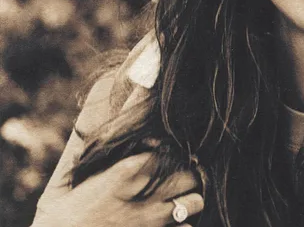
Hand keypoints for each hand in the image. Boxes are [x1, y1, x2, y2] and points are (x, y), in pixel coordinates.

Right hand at [32, 153, 203, 226]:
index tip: (173, 151)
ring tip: (180, 199)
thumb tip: (134, 118)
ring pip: (196, 203)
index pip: (172, 147)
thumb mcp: (95, 171)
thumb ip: (118, 148)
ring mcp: (154, 220)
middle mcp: (148, 192)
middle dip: (190, 174)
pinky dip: (181, 225)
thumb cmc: (76, 207)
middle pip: (193, 174)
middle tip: (182, 176)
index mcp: (131, 169)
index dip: (176, 149)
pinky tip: (170, 223)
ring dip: (190, 200)